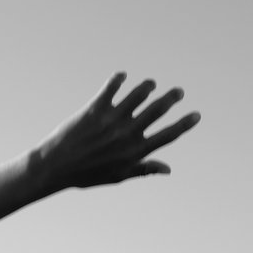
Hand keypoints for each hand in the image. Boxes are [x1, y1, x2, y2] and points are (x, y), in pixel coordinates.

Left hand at [29, 75, 198, 192]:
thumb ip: (144, 169)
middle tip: (178, 92)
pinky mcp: (95, 109)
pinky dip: (118, 80)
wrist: (55, 167)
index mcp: (135, 151)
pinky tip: (122, 76)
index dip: (184, 124)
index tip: (196, 115)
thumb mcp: (118, 176)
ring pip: (138, 95)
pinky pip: (111, 88)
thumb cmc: (87, 174)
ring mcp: (112, 120)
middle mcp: (127, 134)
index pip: (167, 135)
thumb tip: (168, 169)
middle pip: (157, 110)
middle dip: (171, 99)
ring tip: (151, 84)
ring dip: (147, 87)